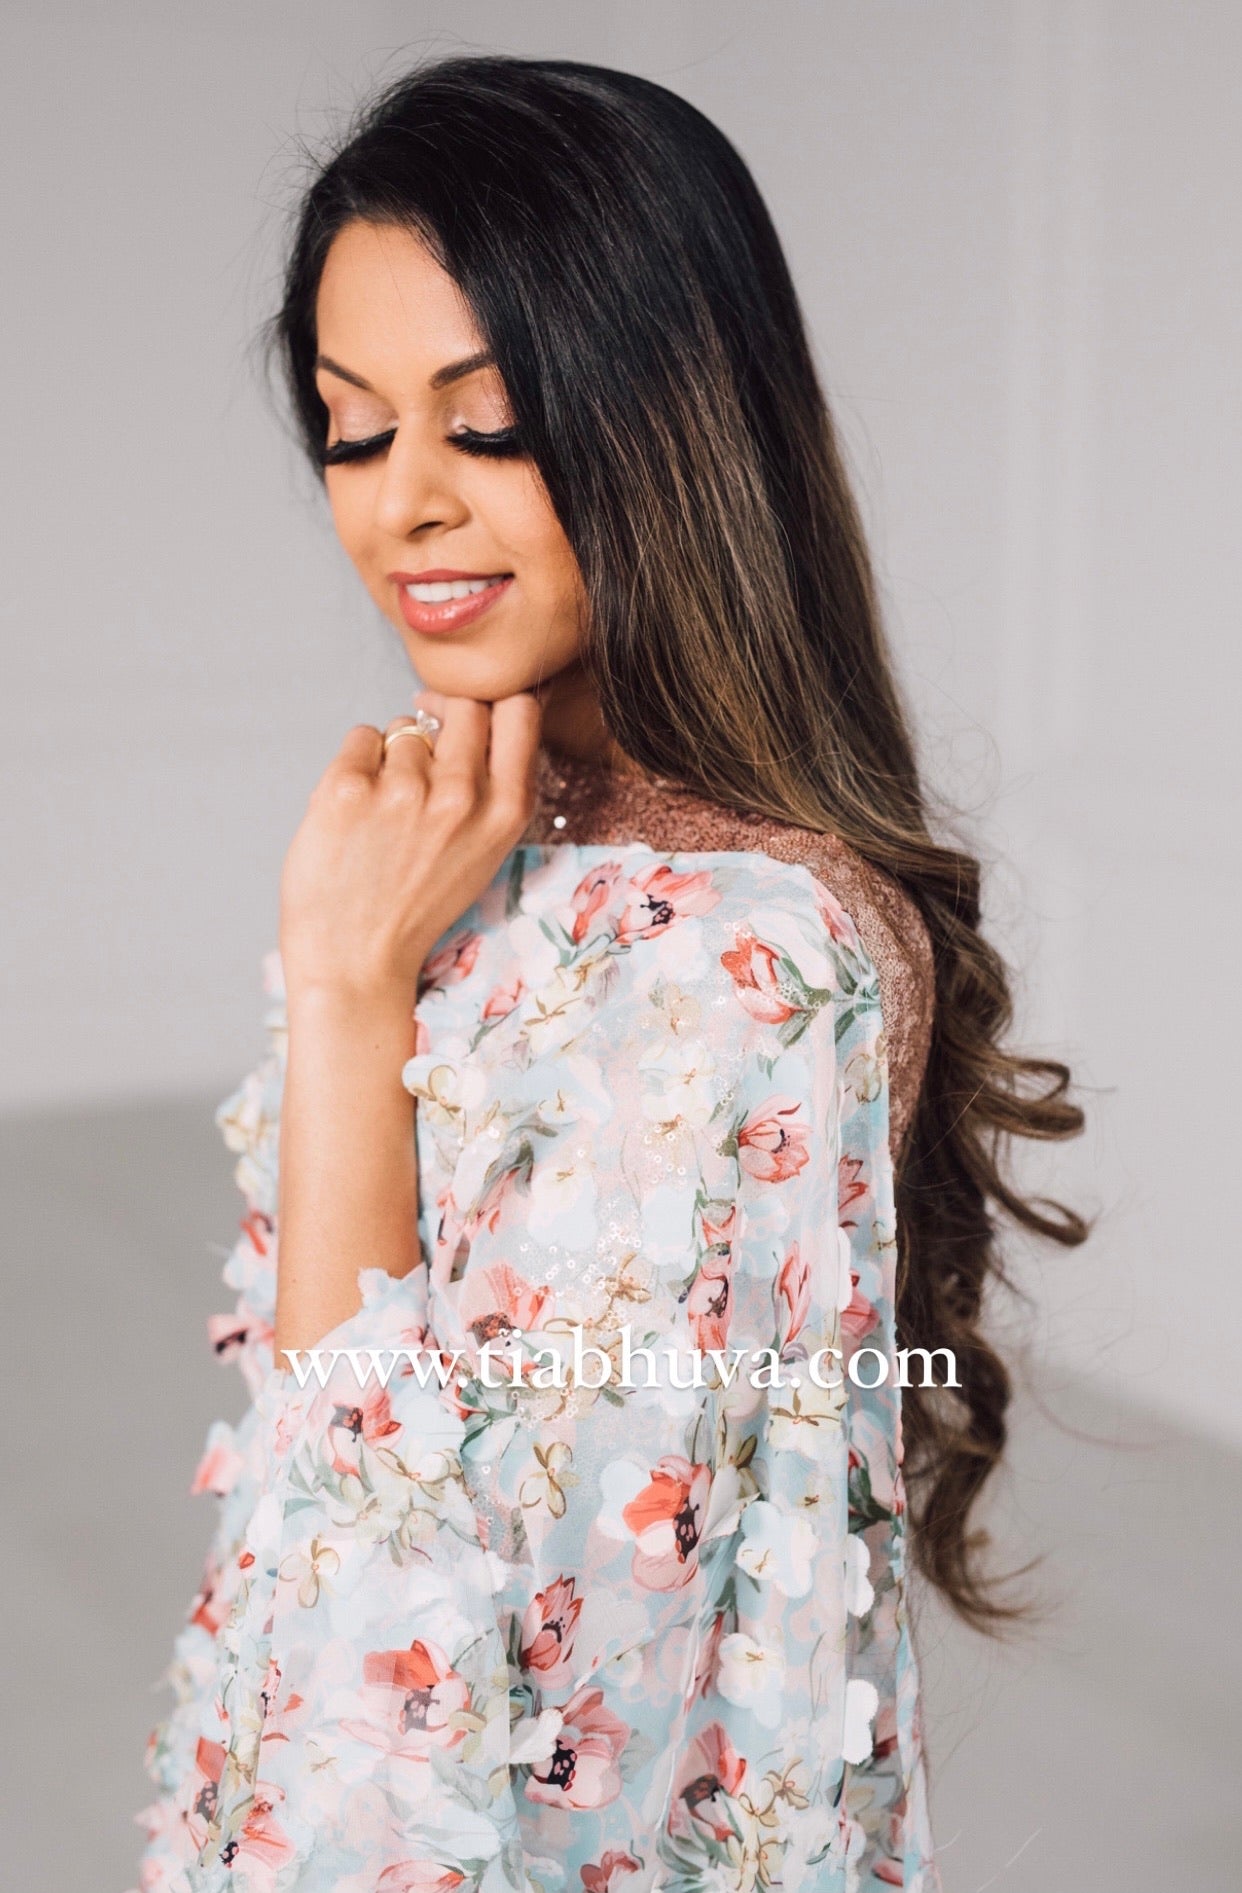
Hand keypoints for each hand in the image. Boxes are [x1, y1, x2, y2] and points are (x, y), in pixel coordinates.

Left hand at [278, 689, 540, 1005]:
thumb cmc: (416, 908)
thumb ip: (490, 789)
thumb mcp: (483, 853)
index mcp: (505, 811)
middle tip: (418, 753)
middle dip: (440, 719)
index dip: (491, 706)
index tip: (467, 723)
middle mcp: (461, 795)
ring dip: (393, 754)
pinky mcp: (348, 789)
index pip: (519, 710)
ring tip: (383, 809)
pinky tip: (356, 809)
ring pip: (405, 726)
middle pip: (462, 705)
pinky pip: (361, 738)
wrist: (356, 960)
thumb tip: (469, 718)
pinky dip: (356, 763)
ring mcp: (404, 790)